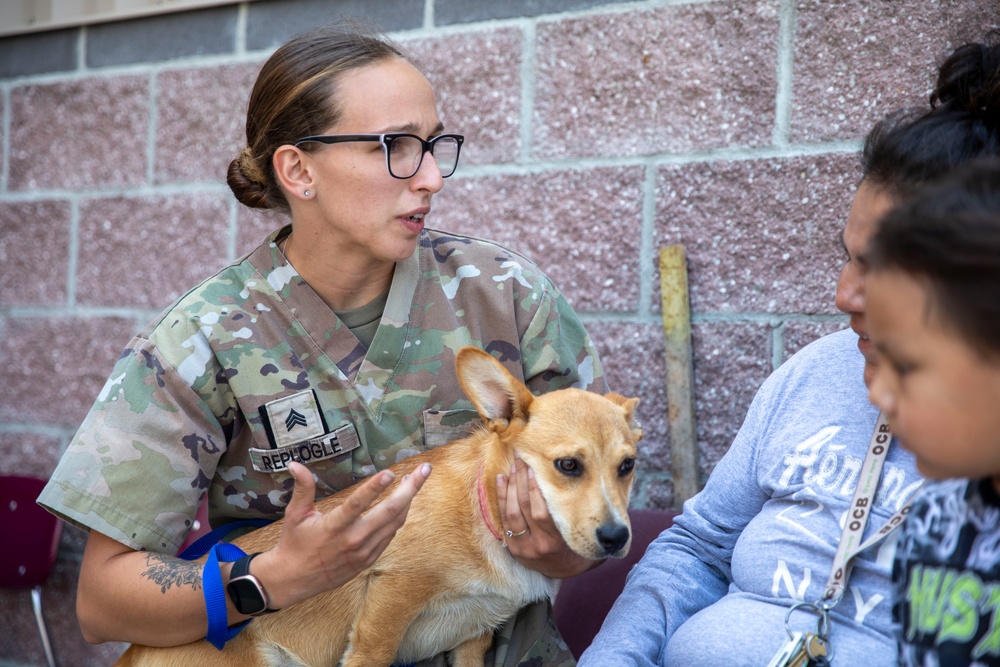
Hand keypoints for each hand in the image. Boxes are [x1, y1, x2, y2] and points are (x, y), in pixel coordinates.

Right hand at [255, 460, 430, 608]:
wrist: (295, 580)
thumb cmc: (295, 543)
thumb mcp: (295, 514)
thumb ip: (302, 488)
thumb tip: (295, 463)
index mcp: (334, 526)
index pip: (357, 504)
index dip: (374, 487)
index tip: (390, 472)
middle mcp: (353, 539)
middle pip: (389, 512)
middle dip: (410, 488)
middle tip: (424, 469)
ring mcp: (364, 551)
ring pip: (395, 523)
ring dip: (409, 499)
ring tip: (417, 479)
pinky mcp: (369, 559)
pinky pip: (390, 534)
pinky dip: (400, 516)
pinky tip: (404, 501)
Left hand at [496, 452, 594, 577]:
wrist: (566, 569)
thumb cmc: (575, 541)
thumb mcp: (576, 528)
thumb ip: (568, 509)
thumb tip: (561, 475)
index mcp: (558, 540)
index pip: (541, 512)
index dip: (535, 488)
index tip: (535, 467)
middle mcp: (540, 545)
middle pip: (525, 508)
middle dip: (522, 480)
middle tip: (521, 459)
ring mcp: (525, 548)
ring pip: (512, 513)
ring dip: (511, 487)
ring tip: (513, 467)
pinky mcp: (514, 549)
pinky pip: (505, 521)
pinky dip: (502, 499)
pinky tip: (502, 481)